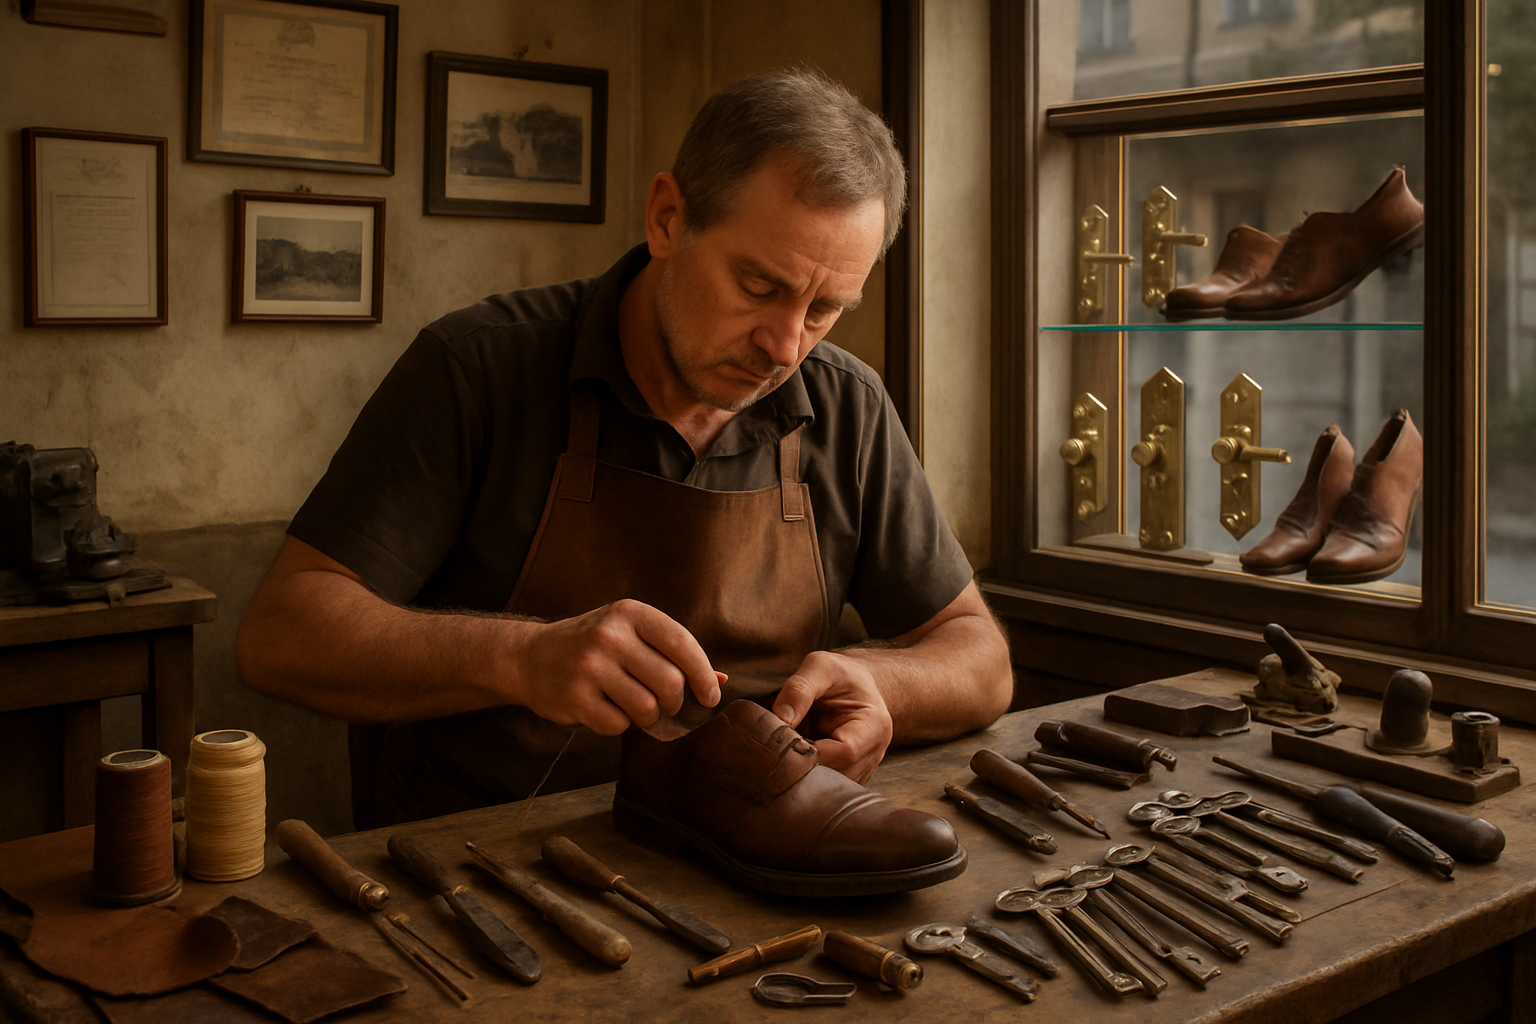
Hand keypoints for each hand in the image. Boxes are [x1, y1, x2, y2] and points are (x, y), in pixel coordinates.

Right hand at [510, 599, 721, 734]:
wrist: (531, 656)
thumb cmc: (594, 646)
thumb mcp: (632, 634)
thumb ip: (674, 653)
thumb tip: (722, 680)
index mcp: (630, 613)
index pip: (683, 645)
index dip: (704, 675)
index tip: (710, 696)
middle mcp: (610, 635)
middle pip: (670, 683)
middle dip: (673, 701)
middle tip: (663, 703)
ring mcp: (589, 666)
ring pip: (647, 708)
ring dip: (648, 716)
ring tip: (634, 706)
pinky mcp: (573, 697)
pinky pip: (618, 725)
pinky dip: (619, 725)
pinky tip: (606, 709)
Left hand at [771, 651, 892, 782]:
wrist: (854, 686)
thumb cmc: (839, 675)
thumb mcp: (820, 667)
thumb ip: (799, 688)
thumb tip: (780, 718)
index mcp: (873, 726)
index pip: (844, 752)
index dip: (810, 752)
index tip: (781, 741)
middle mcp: (872, 754)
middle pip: (836, 776)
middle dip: (802, 768)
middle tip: (773, 753)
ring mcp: (861, 770)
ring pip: (828, 787)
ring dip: (800, 776)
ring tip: (779, 757)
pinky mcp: (846, 777)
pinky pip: (824, 788)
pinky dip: (803, 779)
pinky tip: (788, 765)